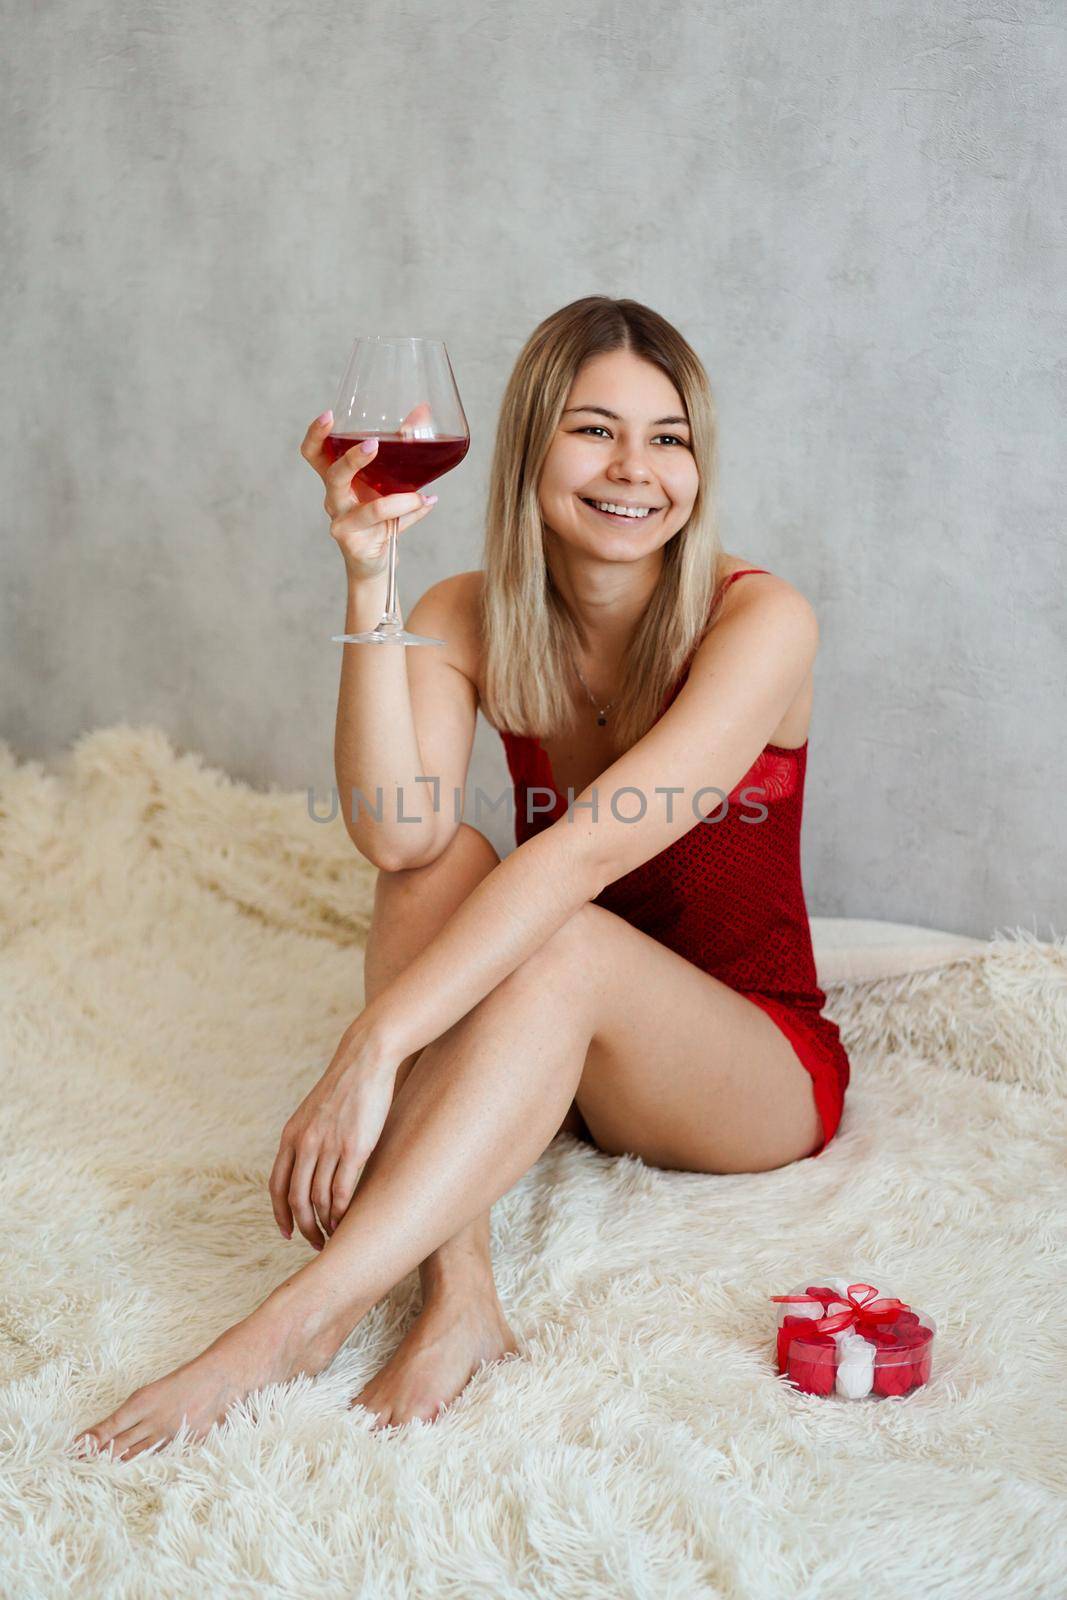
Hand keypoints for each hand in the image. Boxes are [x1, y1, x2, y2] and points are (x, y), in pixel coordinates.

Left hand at [269, 1022, 397, 1249]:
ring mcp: (328, 1147)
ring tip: (334, 1236)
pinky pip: (341, 1192)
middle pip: (295, 1199)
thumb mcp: (314, 1113)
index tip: (287, 1232)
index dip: (279, 1213)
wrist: (365, 1061)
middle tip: (315, 1243)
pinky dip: (341, 1214)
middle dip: (303, 1227)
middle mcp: (305, 1144)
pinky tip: (346, 1222)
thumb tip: (309, 1167)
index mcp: (291, 1136)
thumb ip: (308, 1139)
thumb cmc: (345, 1087)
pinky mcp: (353, 1149)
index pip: (277, 1185)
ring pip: (317, 1200)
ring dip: (324, 1224)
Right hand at [300, 409, 436, 582]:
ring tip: (419, 494)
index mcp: (337, 479)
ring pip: (368, 508)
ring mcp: (342, 522)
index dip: (316, 435)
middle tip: (373, 444)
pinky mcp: (355, 542)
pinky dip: (409, 513)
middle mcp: (334, 498)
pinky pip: (385, 526)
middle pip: (331, 475)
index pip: (315, 454)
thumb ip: (403, 448)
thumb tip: (422, 412)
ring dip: (398, 500)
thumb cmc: (381, 515)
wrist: (378, 559)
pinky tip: (425, 502)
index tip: (328, 415)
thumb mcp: (390, 479)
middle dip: (351, 459)